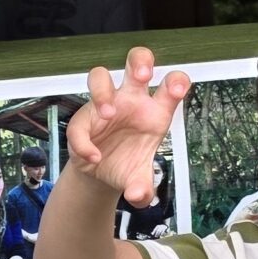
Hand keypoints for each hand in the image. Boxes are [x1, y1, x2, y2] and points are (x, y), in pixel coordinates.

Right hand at [67, 47, 190, 204]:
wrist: (102, 172)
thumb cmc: (126, 163)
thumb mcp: (138, 180)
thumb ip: (143, 189)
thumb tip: (139, 195)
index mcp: (154, 112)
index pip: (170, 86)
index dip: (176, 81)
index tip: (178, 87)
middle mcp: (130, 101)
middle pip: (136, 63)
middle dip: (140, 63)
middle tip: (142, 76)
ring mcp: (105, 105)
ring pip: (100, 76)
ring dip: (103, 91)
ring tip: (108, 113)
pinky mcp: (83, 119)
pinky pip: (80, 122)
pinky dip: (84, 141)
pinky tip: (93, 156)